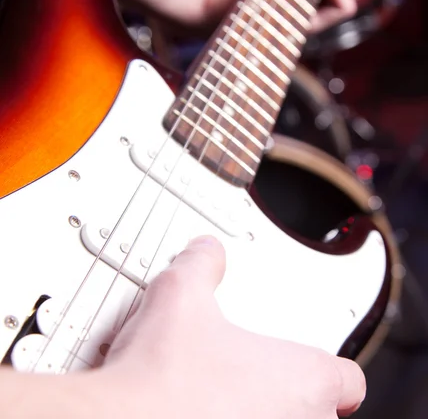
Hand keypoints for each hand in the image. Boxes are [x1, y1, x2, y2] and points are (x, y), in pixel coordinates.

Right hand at [94, 236, 365, 418]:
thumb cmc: (164, 379)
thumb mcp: (181, 296)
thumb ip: (202, 266)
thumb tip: (205, 252)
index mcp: (302, 380)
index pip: (348, 380)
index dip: (334, 370)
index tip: (321, 368)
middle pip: (320, 414)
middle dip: (291, 396)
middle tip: (255, 381)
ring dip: (265, 415)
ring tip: (225, 402)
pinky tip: (199, 414)